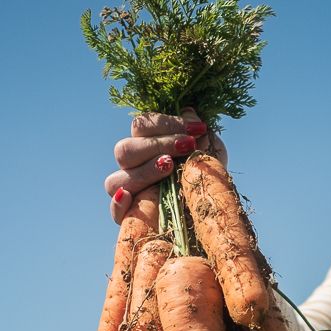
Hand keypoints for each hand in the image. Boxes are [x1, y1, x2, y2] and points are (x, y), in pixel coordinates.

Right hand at [104, 107, 228, 222]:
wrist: (215, 208)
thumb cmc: (208, 174)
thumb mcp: (209, 149)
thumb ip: (196, 131)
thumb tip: (188, 112)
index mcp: (147, 145)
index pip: (141, 126)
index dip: (167, 124)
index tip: (198, 129)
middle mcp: (133, 167)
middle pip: (124, 150)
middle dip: (156, 145)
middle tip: (187, 146)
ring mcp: (130, 193)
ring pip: (115, 180)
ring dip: (143, 171)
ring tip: (169, 167)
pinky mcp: (131, 219)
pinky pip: (114, 212)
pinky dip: (118, 205)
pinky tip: (129, 197)